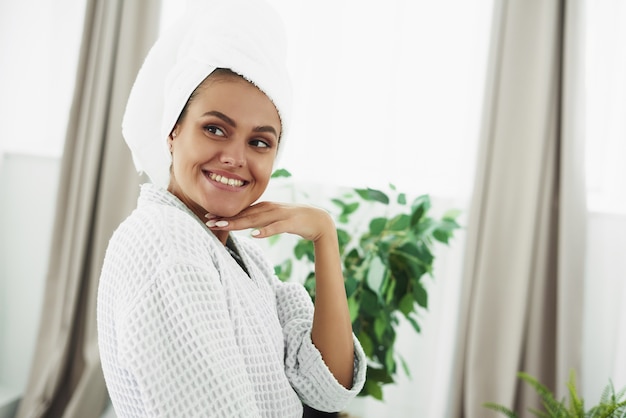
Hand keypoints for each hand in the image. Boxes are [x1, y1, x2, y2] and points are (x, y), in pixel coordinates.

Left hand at [205, 202, 334, 241]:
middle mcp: (269, 209)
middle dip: (226, 218)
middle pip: (244, 215)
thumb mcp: (274, 219)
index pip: (242, 211)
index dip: (225, 214)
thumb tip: (245, 226)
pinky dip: (265, 231)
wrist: (319, 220)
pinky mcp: (290, 223)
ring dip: (239, 223)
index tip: (208, 217)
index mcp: (265, 208)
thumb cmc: (295, 221)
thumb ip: (260, 221)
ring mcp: (279, 215)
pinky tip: (255, 235)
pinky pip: (276, 227)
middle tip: (208, 222)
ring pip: (256, 219)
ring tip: (223, 226)